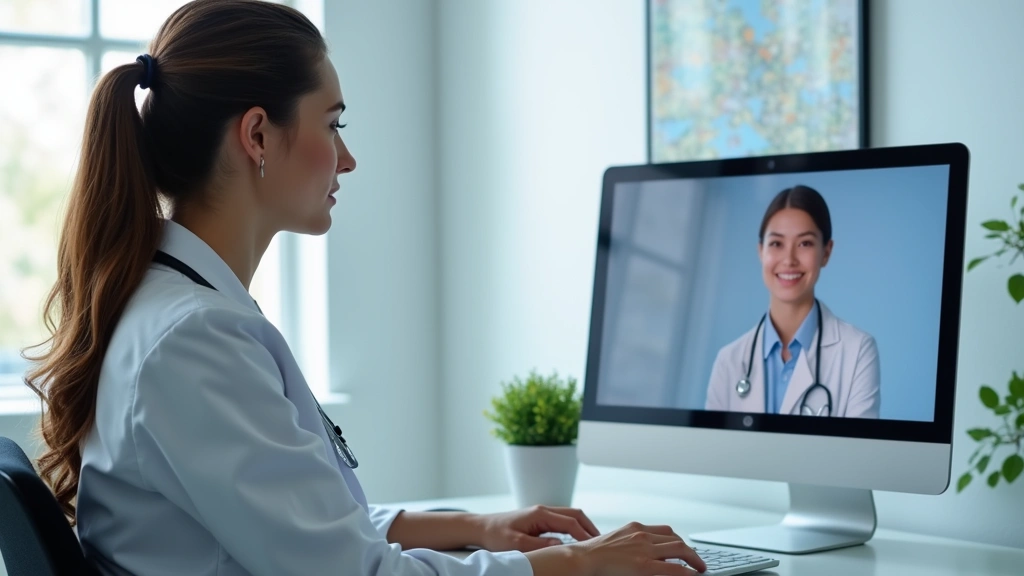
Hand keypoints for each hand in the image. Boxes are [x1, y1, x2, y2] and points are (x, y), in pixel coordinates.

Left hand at [476, 504, 600, 551]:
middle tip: (602, 543)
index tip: (594, 547)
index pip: (570, 522)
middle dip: (590, 527)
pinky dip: (574, 529)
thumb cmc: (496, 535)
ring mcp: (542, 514)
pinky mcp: (540, 519)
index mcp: (540, 514)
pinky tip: (578, 541)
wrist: (481, 527)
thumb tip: (560, 546)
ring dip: (583, 527)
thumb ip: (539, 545)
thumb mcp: (516, 543)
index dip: (584, 535)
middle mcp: (543, 510)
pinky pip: (563, 522)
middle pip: (575, 514)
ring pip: (570, 516)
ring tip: (594, 542)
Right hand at [526, 521, 705, 575]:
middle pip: (675, 537)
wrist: (581, 559)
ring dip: (694, 558)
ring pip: (680, 548)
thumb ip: (629, 545)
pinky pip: (674, 567)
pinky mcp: (644, 565)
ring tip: (699, 568)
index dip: (677, 540)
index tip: (683, 548)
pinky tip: (693, 575)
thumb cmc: (591, 554)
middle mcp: (642, 534)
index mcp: (634, 527)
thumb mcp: (614, 543)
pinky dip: (687, 571)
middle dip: (689, 549)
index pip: (664, 530)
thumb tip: (637, 554)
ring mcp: (645, 548)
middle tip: (696, 560)